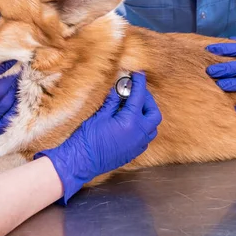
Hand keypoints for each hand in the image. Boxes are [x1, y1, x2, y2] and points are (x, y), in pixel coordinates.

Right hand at [36, 72, 161, 203]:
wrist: (81, 162)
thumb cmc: (88, 138)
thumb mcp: (100, 115)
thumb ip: (113, 101)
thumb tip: (118, 88)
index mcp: (131, 122)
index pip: (140, 97)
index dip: (139, 83)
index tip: (138, 74)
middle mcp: (139, 134)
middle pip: (154, 113)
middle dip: (148, 100)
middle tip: (136, 92)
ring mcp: (138, 145)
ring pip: (152, 127)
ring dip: (147, 115)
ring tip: (135, 107)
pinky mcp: (133, 153)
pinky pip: (145, 138)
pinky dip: (143, 127)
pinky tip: (131, 123)